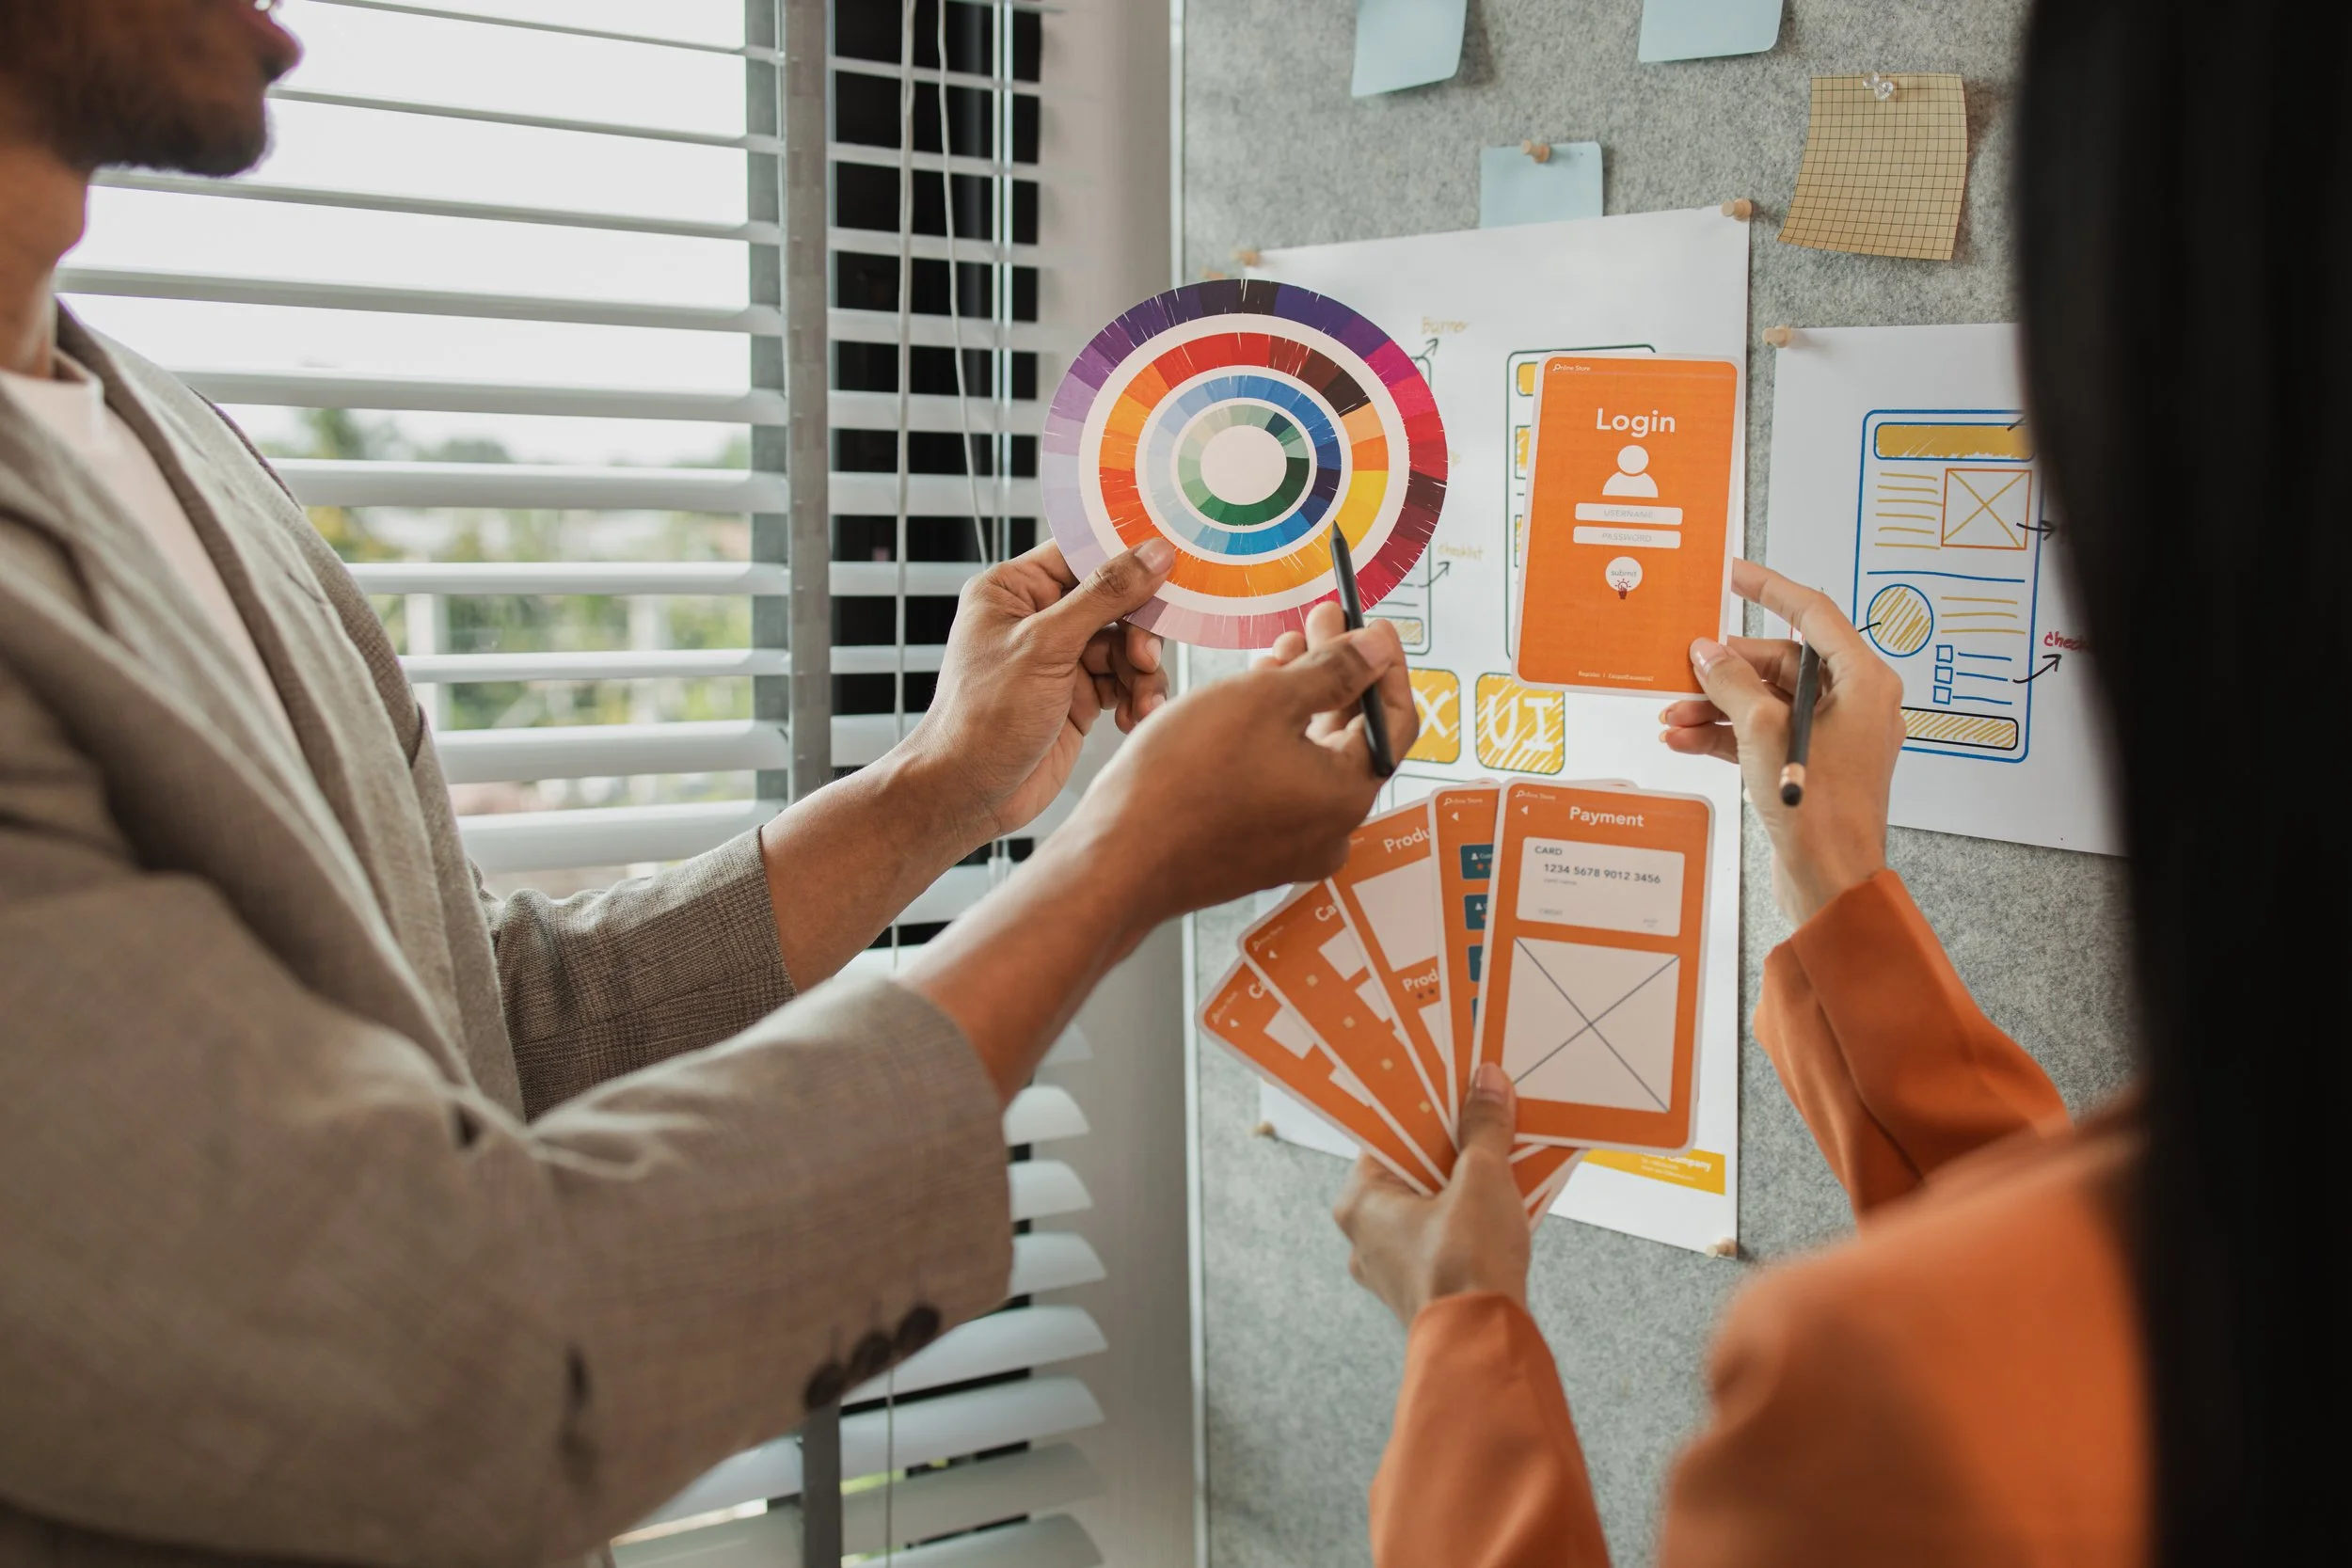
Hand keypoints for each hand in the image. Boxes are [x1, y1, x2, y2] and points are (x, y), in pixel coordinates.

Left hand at [901, 539, 1173, 840]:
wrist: (969, 793)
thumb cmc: (983, 716)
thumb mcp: (1046, 646)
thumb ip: (1104, 596)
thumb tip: (1154, 553)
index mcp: (1013, 589)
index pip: (1081, 553)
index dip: (1126, 558)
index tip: (1169, 566)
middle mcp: (1038, 618)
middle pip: (1114, 602)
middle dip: (1137, 632)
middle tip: (1144, 658)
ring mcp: (1059, 658)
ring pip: (1125, 646)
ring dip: (1141, 673)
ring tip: (1142, 702)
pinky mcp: (1078, 696)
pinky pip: (1124, 682)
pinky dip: (1136, 697)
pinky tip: (1133, 718)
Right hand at [1066, 607, 1415, 926]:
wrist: (1114, 857)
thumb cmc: (1181, 782)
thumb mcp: (1264, 699)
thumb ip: (1334, 670)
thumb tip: (1378, 650)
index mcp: (1347, 795)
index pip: (1395, 720)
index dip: (1383, 664)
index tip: (1366, 625)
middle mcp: (1330, 830)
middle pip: (1352, 738)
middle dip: (1334, 675)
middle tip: (1313, 625)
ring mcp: (1291, 846)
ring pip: (1311, 759)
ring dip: (1299, 703)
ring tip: (1271, 657)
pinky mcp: (1253, 851)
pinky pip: (1280, 785)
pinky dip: (1273, 741)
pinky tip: (1244, 708)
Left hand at [1333, 1063, 1531, 1325]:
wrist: (1485, 1347)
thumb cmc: (1466, 1265)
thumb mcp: (1481, 1179)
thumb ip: (1483, 1127)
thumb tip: (1487, 1083)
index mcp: (1360, 1203)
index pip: (1388, 1137)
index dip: (1426, 1112)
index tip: (1455, 1090)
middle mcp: (1366, 1237)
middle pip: (1411, 1171)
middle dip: (1452, 1148)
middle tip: (1486, 1119)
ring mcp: (1393, 1267)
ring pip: (1431, 1206)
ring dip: (1465, 1184)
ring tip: (1503, 1158)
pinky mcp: (1424, 1288)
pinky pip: (1446, 1237)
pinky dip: (1471, 1219)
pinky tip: (1505, 1204)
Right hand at [1660, 559, 1905, 924]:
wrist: (1830, 880)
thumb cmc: (1820, 811)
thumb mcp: (1763, 731)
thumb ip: (1731, 683)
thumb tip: (1708, 653)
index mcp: (1862, 682)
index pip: (1813, 614)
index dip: (1769, 589)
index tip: (1733, 574)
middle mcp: (1853, 703)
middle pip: (1781, 664)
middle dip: (1725, 670)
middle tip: (1682, 670)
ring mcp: (1832, 737)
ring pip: (1766, 701)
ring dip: (1716, 706)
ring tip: (1672, 717)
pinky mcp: (1810, 766)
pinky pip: (1763, 734)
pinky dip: (1726, 734)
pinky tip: (1685, 739)